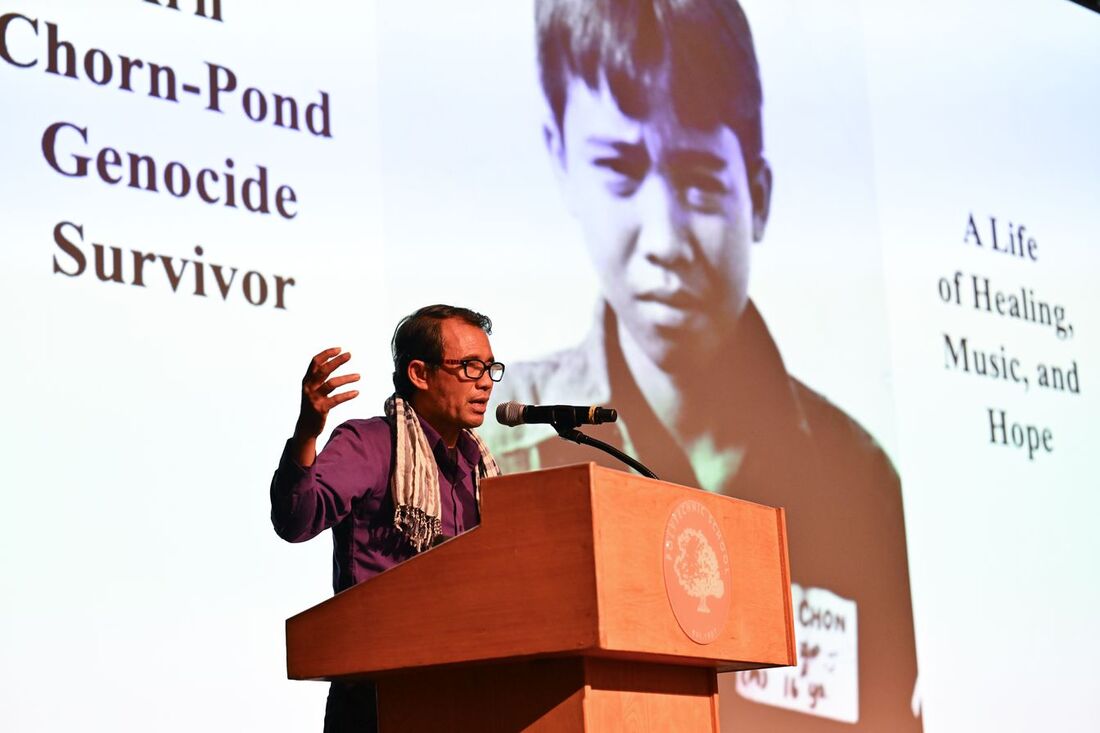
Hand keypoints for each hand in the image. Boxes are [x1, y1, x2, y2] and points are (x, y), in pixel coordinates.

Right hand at [291, 347, 359, 465]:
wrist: (306, 426)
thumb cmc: (312, 405)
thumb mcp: (312, 389)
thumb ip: (318, 377)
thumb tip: (331, 362)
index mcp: (307, 380)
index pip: (315, 362)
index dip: (327, 354)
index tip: (339, 349)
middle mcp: (309, 387)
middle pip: (323, 370)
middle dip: (337, 361)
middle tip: (349, 355)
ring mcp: (314, 398)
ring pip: (331, 384)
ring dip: (346, 378)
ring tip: (358, 376)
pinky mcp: (321, 409)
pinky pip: (336, 399)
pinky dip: (347, 395)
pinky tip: (356, 392)